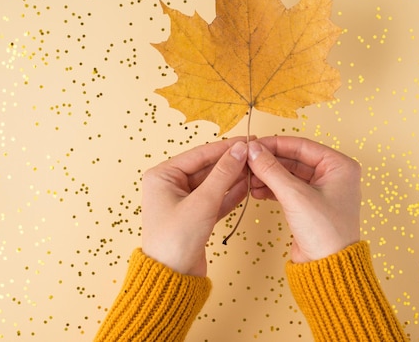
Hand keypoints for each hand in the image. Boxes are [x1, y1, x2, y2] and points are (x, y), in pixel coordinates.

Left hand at [141, 138, 247, 276]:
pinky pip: (216, 199)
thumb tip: (239, 150)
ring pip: (214, 183)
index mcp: (162, 176)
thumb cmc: (175, 240)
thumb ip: (223, 174)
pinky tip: (248, 186)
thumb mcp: (202, 202)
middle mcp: (170, 185)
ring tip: (256, 168)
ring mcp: (183, 201)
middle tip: (255, 154)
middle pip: (207, 167)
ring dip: (234, 177)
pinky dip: (231, 194)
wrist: (172, 278)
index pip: (199, 154)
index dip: (225, 147)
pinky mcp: (195, 216)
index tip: (247, 140)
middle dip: (231, 162)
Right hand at [247, 136, 360, 263]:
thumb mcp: (295, 196)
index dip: (275, 144)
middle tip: (247, 161)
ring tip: (249, 179)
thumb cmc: (325, 232)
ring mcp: (322, 191)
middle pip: (294, 159)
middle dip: (269, 162)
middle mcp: (333, 175)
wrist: (328, 268)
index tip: (253, 144)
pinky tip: (256, 191)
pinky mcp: (310, 205)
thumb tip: (253, 150)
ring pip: (288, 175)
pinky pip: (287, 189)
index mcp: (340, 166)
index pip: (302, 146)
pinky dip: (271, 189)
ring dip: (268, 176)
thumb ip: (272, 170)